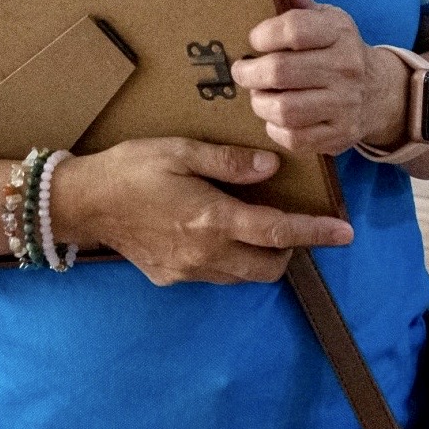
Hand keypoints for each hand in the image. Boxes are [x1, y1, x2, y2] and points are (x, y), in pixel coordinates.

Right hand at [49, 137, 352, 286]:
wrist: (83, 202)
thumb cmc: (133, 168)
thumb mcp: (181, 151)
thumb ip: (228, 161)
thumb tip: (272, 168)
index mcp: (211, 219)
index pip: (277, 231)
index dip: (315, 232)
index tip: (345, 232)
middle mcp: (205, 254)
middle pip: (268, 265)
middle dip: (291, 247)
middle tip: (294, 218)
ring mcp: (187, 270)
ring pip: (244, 274)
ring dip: (261, 254)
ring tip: (260, 221)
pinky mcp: (171, 276)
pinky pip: (217, 274)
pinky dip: (233, 258)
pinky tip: (222, 229)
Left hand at [231, 0, 408, 155]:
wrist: (380, 91)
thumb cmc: (338, 49)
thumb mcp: (325, 18)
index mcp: (339, 32)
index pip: (293, 29)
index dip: (263, 34)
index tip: (254, 40)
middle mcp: (345, 67)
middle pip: (281, 71)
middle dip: (250, 73)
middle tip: (243, 71)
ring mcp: (344, 104)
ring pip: (284, 108)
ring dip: (260, 102)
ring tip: (258, 94)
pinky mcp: (339, 135)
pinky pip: (294, 138)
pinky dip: (275, 128)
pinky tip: (275, 116)